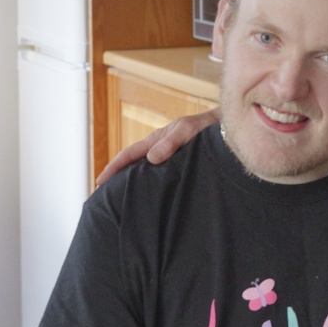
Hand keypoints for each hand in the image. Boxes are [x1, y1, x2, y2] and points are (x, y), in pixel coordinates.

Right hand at [95, 108, 220, 185]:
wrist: (228, 127)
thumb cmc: (207, 125)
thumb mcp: (188, 130)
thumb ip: (171, 142)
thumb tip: (150, 158)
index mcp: (157, 139)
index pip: (129, 154)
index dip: (113, 168)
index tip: (99, 183)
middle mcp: (160, 148)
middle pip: (133, 164)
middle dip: (118, 178)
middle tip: (103, 197)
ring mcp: (169, 157)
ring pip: (146, 171)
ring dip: (134, 182)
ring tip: (123, 201)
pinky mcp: (181, 165)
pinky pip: (161, 176)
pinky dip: (151, 183)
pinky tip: (152, 196)